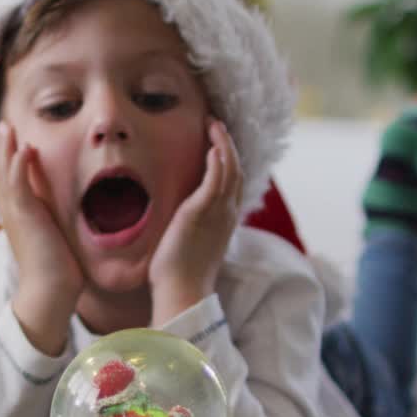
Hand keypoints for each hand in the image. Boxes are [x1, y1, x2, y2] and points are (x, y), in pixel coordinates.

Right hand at [0, 122, 82, 355]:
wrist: (50, 292)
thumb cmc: (57, 269)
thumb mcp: (53, 236)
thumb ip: (52, 220)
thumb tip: (60, 210)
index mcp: (18, 215)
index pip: (8, 181)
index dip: (6, 159)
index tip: (10, 139)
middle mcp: (12, 213)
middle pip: (1, 173)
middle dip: (2, 148)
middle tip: (4, 126)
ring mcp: (16, 215)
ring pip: (5, 175)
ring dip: (6, 150)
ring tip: (7, 129)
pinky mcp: (25, 218)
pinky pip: (18, 187)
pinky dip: (17, 167)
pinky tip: (21, 149)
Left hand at [148, 119, 240, 325]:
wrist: (181, 291)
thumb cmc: (180, 275)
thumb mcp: (190, 245)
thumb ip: (190, 228)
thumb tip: (180, 221)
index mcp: (224, 221)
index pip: (233, 184)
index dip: (229, 161)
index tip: (217, 144)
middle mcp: (226, 215)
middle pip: (236, 171)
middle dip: (228, 145)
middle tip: (216, 126)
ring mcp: (217, 213)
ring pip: (230, 170)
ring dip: (223, 144)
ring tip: (214, 125)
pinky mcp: (202, 212)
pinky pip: (217, 180)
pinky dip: (218, 160)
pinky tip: (213, 145)